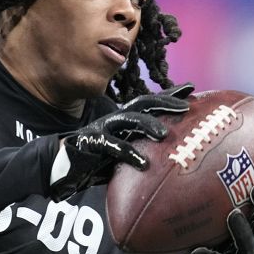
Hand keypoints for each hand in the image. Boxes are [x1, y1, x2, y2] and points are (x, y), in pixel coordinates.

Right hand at [48, 84, 193, 199]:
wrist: (61, 165)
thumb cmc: (94, 160)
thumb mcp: (121, 152)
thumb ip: (139, 150)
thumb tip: (169, 159)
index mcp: (123, 119)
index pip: (150, 103)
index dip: (169, 95)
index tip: (192, 89)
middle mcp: (115, 119)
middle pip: (143, 103)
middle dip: (164, 102)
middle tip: (186, 107)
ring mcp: (103, 128)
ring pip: (129, 119)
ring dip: (148, 124)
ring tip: (164, 134)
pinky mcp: (93, 142)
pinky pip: (114, 147)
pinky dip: (130, 154)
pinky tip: (144, 163)